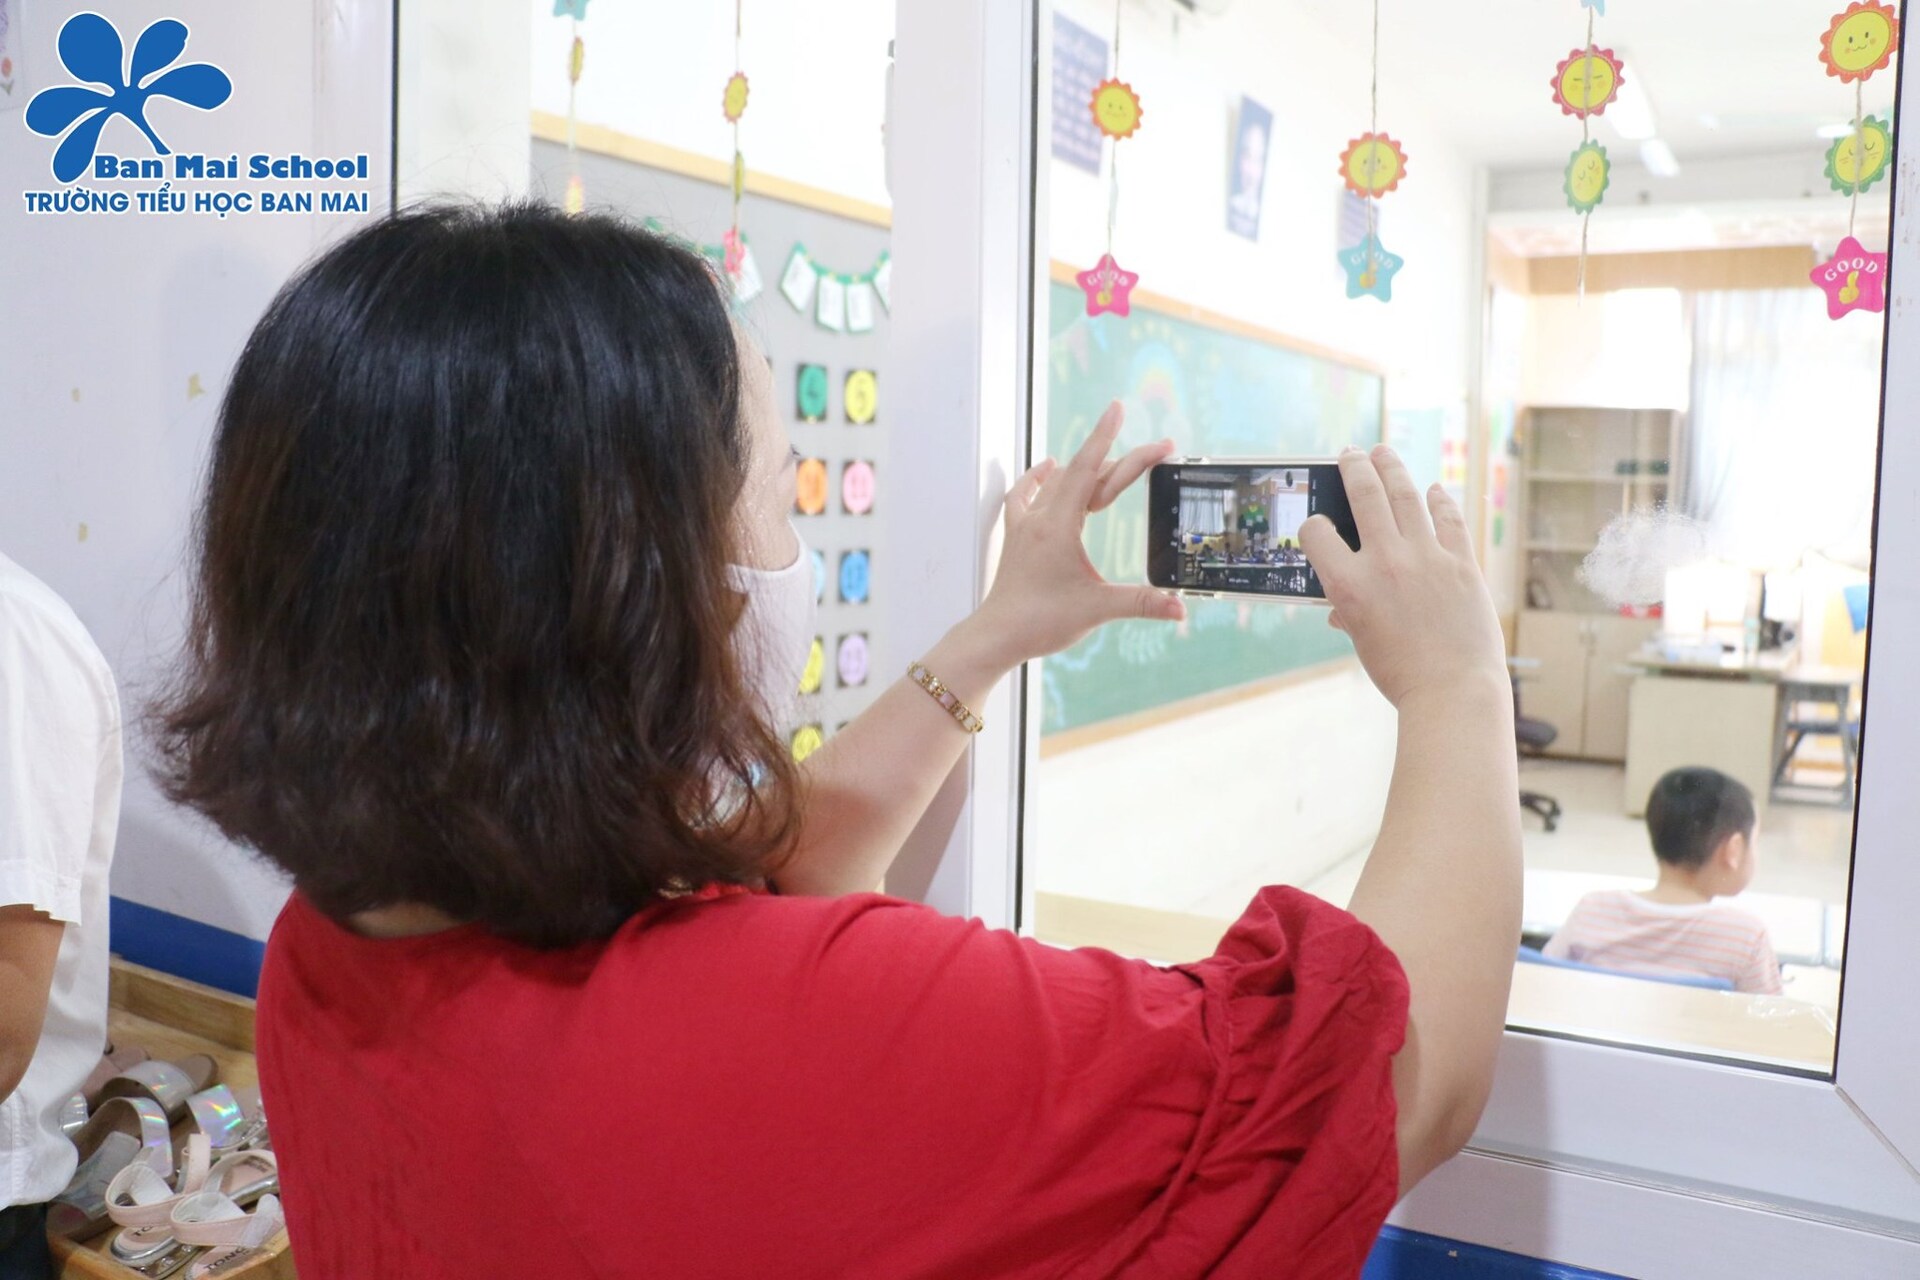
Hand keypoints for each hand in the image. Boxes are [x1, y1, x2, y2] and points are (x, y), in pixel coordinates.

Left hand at [970, 401, 1186, 667]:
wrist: (996, 636)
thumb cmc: (1040, 622)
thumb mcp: (1097, 610)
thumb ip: (1141, 603)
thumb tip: (1182, 609)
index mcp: (1058, 526)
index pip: (1087, 470)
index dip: (1105, 437)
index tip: (1117, 407)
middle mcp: (1040, 518)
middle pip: (1083, 475)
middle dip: (1122, 459)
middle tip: (1159, 448)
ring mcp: (1025, 526)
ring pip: (1058, 483)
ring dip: (1087, 467)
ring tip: (1113, 454)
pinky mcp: (1017, 538)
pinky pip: (1026, 496)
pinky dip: (1038, 478)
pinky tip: (1046, 468)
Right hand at [1298, 445, 1506, 708]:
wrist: (1453, 691)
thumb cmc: (1401, 675)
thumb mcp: (1362, 643)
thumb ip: (1351, 614)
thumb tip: (1342, 608)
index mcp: (1349, 585)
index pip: (1317, 534)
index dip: (1313, 525)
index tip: (1318, 524)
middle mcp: (1385, 562)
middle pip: (1365, 496)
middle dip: (1355, 468)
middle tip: (1350, 453)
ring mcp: (1427, 558)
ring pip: (1406, 496)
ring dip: (1392, 469)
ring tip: (1384, 453)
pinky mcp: (1461, 563)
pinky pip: (1448, 520)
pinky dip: (1440, 502)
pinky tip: (1434, 490)